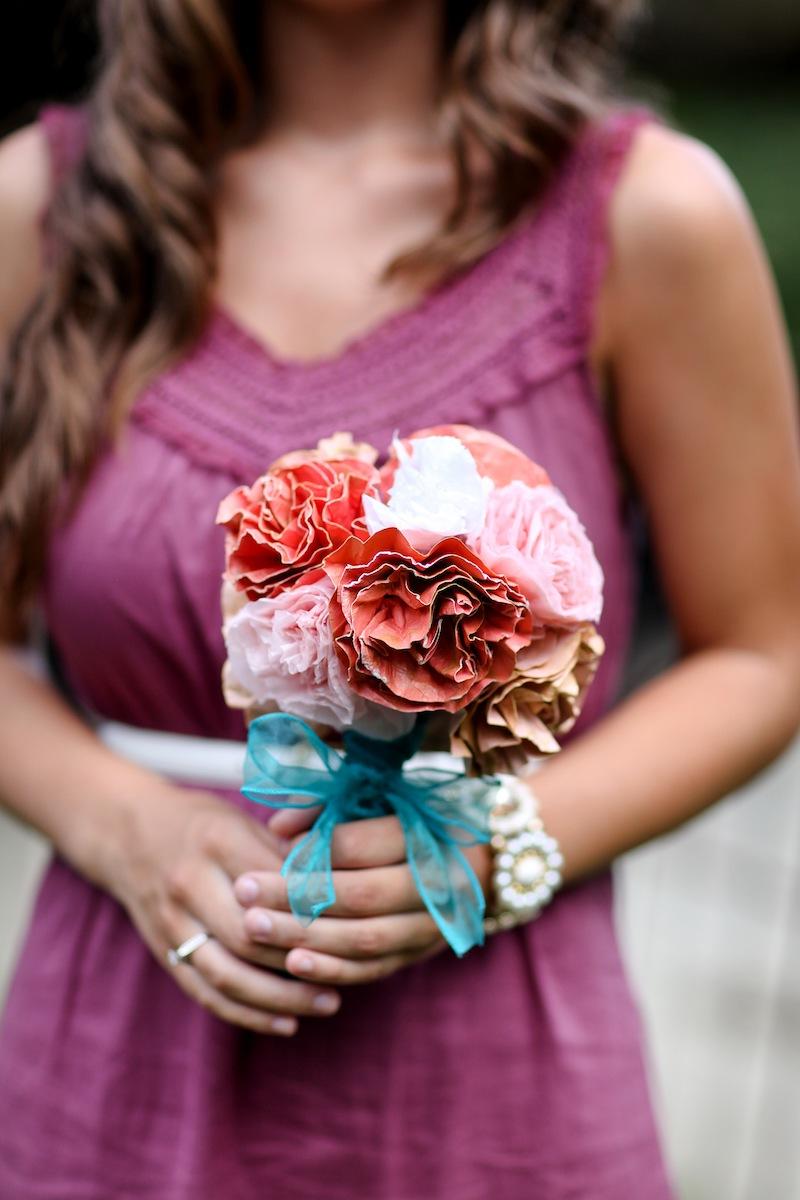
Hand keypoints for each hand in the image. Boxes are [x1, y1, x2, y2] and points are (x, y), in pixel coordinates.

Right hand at [106, 783, 341, 1034]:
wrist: (126, 832)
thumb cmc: (201, 822)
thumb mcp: (241, 818)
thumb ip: (283, 848)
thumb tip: (337, 880)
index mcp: (217, 840)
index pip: (274, 884)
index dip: (314, 905)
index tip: (356, 921)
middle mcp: (190, 882)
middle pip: (250, 934)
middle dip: (302, 958)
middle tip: (350, 970)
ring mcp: (172, 922)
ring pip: (228, 973)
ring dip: (281, 997)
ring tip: (328, 1003)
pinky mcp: (164, 952)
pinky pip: (206, 992)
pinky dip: (247, 1014)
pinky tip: (286, 1023)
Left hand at [232, 811, 492, 984]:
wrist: (489, 859)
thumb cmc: (422, 817)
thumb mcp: (387, 797)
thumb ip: (331, 807)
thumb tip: (277, 829)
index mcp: (430, 835)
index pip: (367, 846)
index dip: (317, 850)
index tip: (273, 848)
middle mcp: (437, 884)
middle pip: (360, 896)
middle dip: (296, 896)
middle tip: (243, 890)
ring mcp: (432, 926)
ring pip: (364, 939)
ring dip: (304, 937)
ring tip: (252, 927)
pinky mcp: (420, 953)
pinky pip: (374, 969)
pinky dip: (332, 970)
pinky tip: (291, 964)